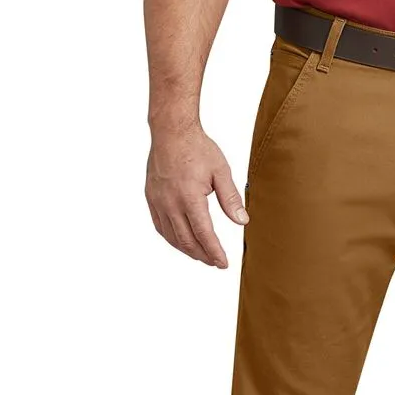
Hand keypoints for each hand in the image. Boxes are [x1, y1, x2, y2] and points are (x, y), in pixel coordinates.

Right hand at [145, 126, 247, 268]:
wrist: (170, 130)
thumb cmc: (197, 148)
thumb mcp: (221, 171)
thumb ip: (231, 198)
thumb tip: (243, 221)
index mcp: (189, 197)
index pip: (204, 234)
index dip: (214, 252)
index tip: (223, 263)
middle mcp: (170, 202)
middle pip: (187, 241)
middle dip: (203, 255)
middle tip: (215, 263)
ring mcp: (158, 201)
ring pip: (171, 237)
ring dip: (187, 250)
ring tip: (202, 256)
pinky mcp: (151, 198)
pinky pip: (160, 226)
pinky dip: (172, 239)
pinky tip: (182, 242)